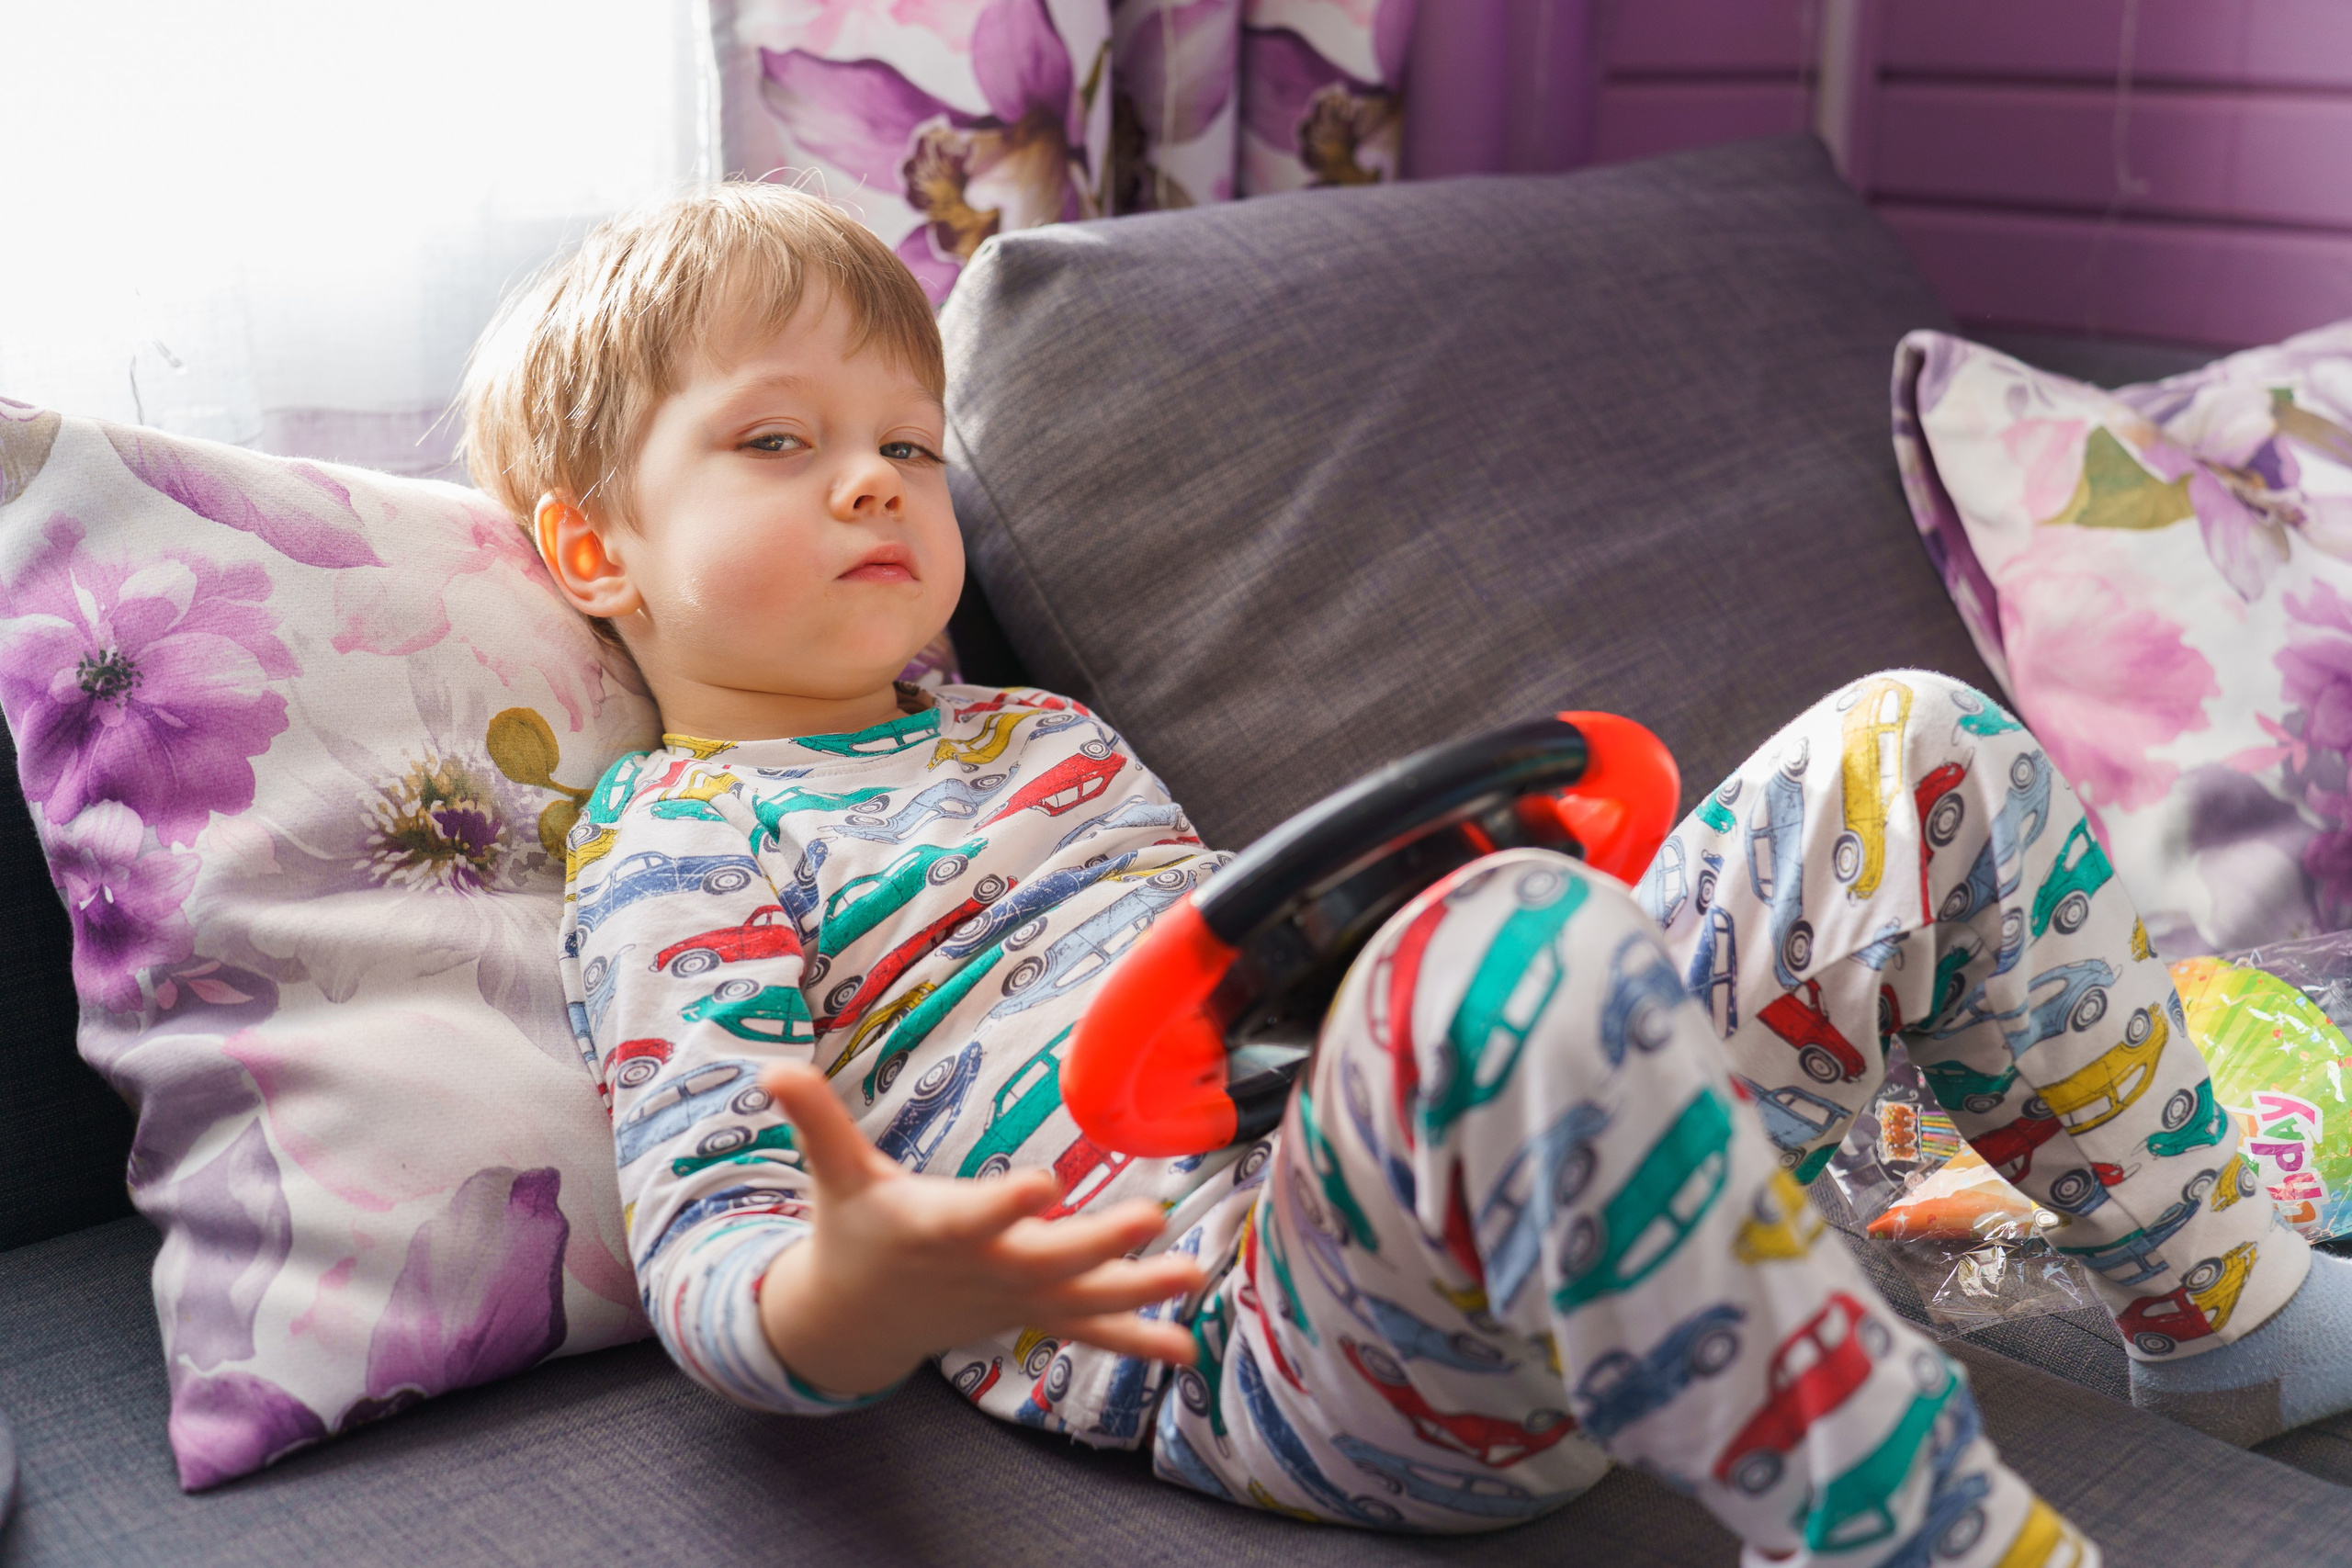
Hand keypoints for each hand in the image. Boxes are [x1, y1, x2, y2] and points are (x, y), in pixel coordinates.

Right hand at [755, 1062, 1205, 1399]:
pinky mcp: (1030, 1314)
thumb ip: (816, 1121)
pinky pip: (1087, 1332)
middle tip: (1151, 1219)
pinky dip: (1135, 1340)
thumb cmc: (852, 1229)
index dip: (1006, 1204)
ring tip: (1192, 1275)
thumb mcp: (834, 1174)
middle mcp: (981, 1268)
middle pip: (1046, 1258)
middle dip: (1098, 1242)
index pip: (974, 1216)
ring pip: (1080, 1299)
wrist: (855, 1320)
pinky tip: (1185, 1349)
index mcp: (936, 1228)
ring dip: (1139, 1292)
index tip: (1044, 1183)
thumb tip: (771, 1069)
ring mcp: (1011, 1299)